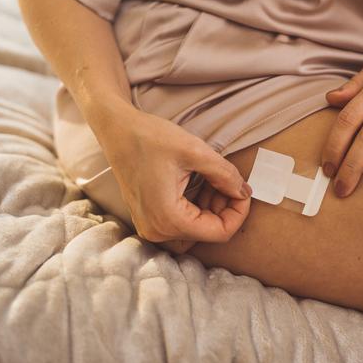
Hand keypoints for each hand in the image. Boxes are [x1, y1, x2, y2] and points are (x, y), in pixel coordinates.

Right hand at [95, 104, 251, 248]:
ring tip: (215, 179)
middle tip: (229, 181)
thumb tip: (245, 192)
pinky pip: (181, 223)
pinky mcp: (148, 217)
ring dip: (212, 208)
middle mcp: (156, 231)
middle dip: (225, 208)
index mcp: (168, 219)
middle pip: (207, 233)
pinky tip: (202, 183)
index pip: (219, 233)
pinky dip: (197, 207)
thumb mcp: (196, 152)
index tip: (244, 190)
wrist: (117, 129)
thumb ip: (226, 176)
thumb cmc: (151, 137)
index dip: (238, 213)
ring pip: (196, 230)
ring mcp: (149, 226)